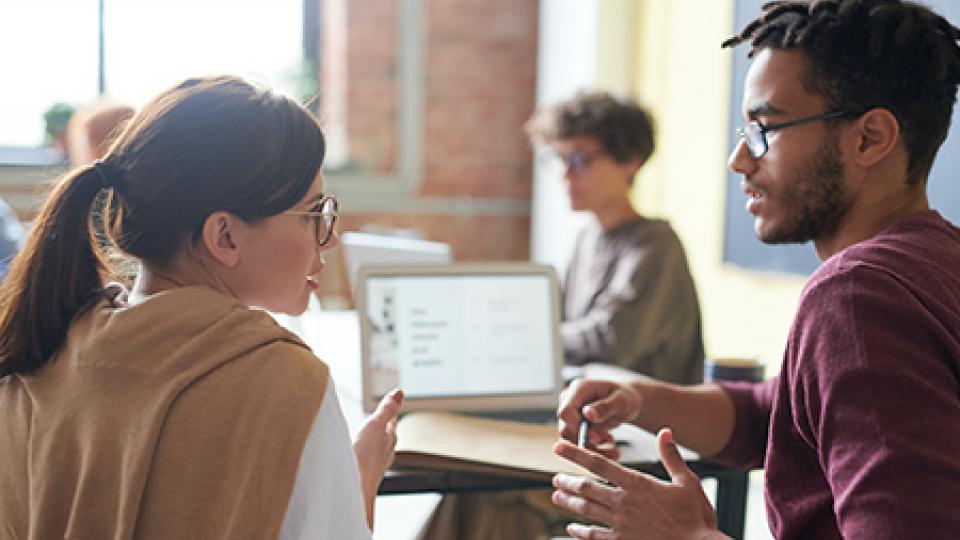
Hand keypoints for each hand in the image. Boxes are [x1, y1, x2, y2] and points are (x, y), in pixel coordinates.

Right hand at [353, 388, 402, 521]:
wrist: (355, 487)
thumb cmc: (365, 457)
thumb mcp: (375, 424)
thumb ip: (387, 409)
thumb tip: (400, 392)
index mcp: (389, 437)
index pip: (391, 420)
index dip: (391, 411)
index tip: (394, 402)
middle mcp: (386, 452)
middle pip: (387, 435)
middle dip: (384, 426)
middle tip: (384, 418)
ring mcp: (377, 464)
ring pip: (379, 449)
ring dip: (375, 441)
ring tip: (372, 436)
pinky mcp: (366, 475)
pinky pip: (369, 460)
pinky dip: (366, 454)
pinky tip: (361, 458)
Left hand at [552, 428, 724, 539]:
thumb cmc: (696, 517)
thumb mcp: (687, 482)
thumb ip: (671, 456)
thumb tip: (665, 431)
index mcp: (637, 484)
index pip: (599, 464)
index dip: (576, 454)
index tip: (559, 447)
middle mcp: (624, 503)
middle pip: (586, 488)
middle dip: (568, 481)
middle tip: (555, 478)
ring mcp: (621, 525)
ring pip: (586, 510)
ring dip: (569, 502)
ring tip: (557, 497)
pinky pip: (594, 536)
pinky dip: (580, 531)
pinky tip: (572, 528)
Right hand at [558, 379, 642, 458]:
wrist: (624, 403)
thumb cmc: (624, 397)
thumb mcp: (621, 401)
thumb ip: (604, 407)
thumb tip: (587, 414)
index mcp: (579, 389)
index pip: (566, 411)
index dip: (577, 427)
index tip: (596, 438)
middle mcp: (568, 400)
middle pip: (566, 428)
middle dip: (587, 440)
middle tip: (610, 441)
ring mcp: (569, 413)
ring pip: (570, 439)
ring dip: (591, 447)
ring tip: (612, 446)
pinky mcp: (572, 425)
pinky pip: (576, 443)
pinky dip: (593, 450)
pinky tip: (608, 448)